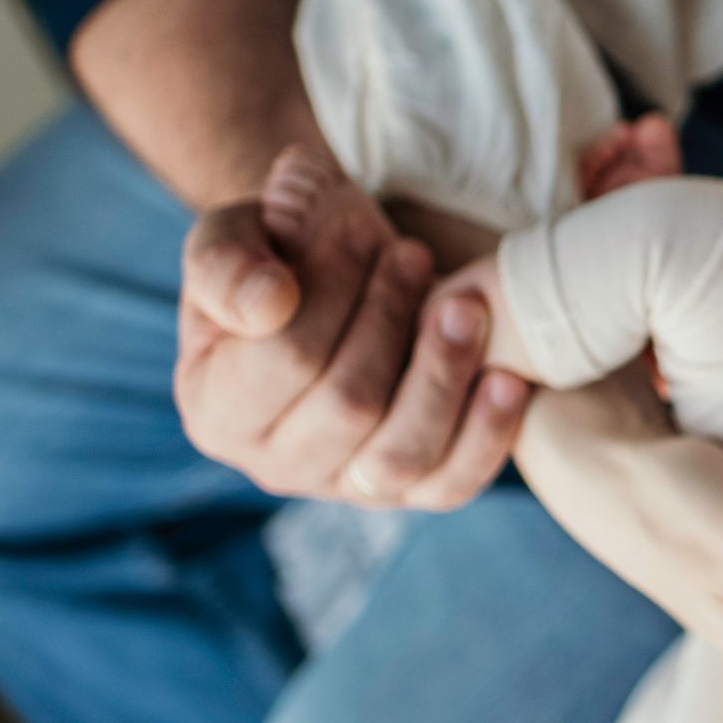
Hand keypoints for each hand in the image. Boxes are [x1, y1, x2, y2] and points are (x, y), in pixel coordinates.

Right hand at [173, 146, 527, 506]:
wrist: (343, 282)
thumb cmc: (285, 256)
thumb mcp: (233, 238)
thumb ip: (227, 264)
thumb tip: (267, 305)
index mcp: (214, 410)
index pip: (283, 358)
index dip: (330, 291)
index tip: (358, 230)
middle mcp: (273, 464)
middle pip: (347, 405)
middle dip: (388, 320)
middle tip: (413, 256)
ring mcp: (346, 486)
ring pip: (400, 453)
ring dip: (441, 373)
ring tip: (465, 305)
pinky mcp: (412, 492)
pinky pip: (453, 482)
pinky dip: (487, 435)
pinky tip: (508, 380)